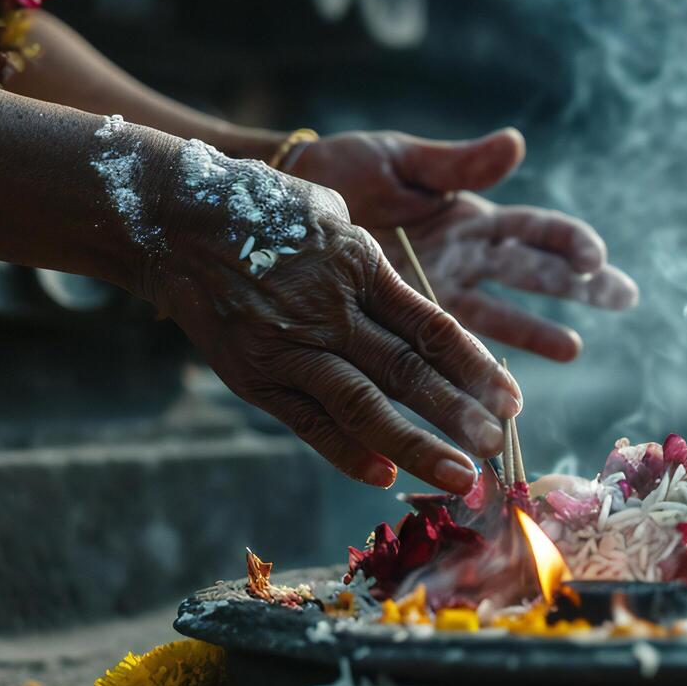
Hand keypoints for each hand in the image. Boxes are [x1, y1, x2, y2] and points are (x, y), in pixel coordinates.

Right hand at [138, 136, 520, 494]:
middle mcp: (329, 310)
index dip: (476, 366)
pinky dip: (346, 451)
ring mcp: (290, 347)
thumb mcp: (332, 211)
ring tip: (460, 477)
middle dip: (458, 413)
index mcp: (359, 265)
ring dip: (417, 445)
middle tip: (498, 446)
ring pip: (364, 405)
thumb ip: (375, 263)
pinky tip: (383, 476)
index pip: (432, 327)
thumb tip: (412, 304)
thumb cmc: (262, 208)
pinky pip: (308, 421)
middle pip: (408, 371)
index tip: (512, 398)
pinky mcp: (255, 376)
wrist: (174, 220)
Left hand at [290, 128, 638, 361]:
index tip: (593, 257)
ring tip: (573, 349)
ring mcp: (440, 291)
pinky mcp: (409, 322)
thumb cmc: (344, 171)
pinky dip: (479, 366)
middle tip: (625, 297)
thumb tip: (516, 143)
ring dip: (538, 331)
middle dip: (582, 284)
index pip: (532, 229)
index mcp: (467, 213)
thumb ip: (457, 163)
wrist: (280, 207)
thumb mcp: (400, 162)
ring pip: (503, 314)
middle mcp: (463, 256)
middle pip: (534, 272)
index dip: (566, 241)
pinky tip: (501, 385)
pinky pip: (452, 348)